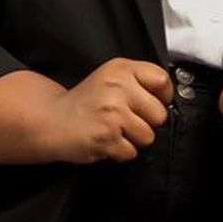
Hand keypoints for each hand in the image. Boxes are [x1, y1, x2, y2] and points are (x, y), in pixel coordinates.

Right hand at [37, 58, 171, 163]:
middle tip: (126, 119)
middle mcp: (117, 87)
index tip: (153, 102)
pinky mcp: (107, 136)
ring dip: (133, 139)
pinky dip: (120, 152)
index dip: (163, 96)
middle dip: (146, 122)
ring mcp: (112, 112)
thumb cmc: (85, 102)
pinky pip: (131, 152)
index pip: (161, 79)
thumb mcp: (110, 77)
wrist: (53, 120)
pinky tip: (106, 139)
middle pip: (159, 114)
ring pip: (148, 136)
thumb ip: (138, 81)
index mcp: (120, 69)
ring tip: (114, 129)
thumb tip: (168, 98)